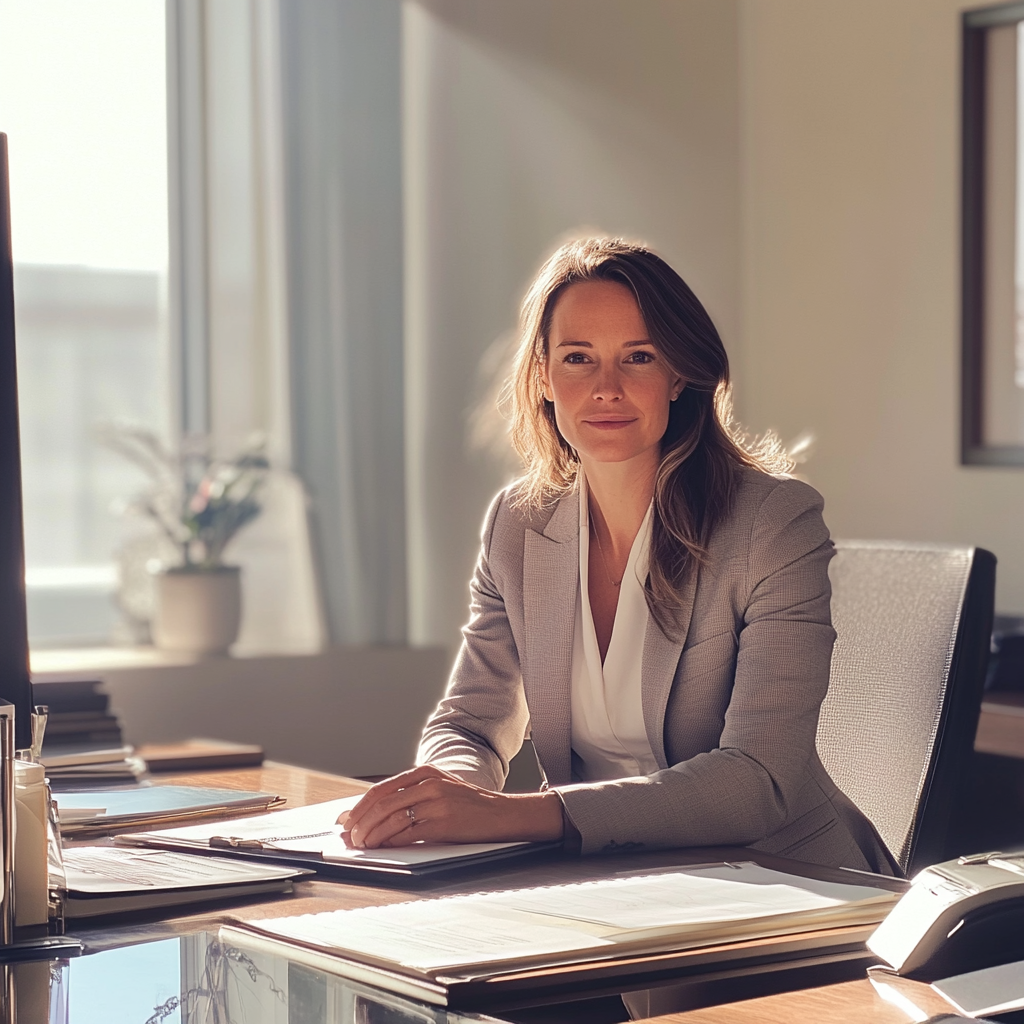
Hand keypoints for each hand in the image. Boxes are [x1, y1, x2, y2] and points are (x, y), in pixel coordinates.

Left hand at [337, 764, 563, 848]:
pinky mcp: (442, 822)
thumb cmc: (470, 806)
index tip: (345, 821)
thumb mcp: (440, 790)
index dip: (359, 807)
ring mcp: (436, 802)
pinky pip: (407, 833)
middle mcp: (429, 783)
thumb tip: (373, 814)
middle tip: (349, 837)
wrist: (502, 814)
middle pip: (381, 803)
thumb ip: (411, 797)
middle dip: (360, 823)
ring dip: (370, 835)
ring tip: (361, 846)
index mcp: (425, 773)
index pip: (381, 789)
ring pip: (390, 818)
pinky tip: (380, 848)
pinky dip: (388, 842)